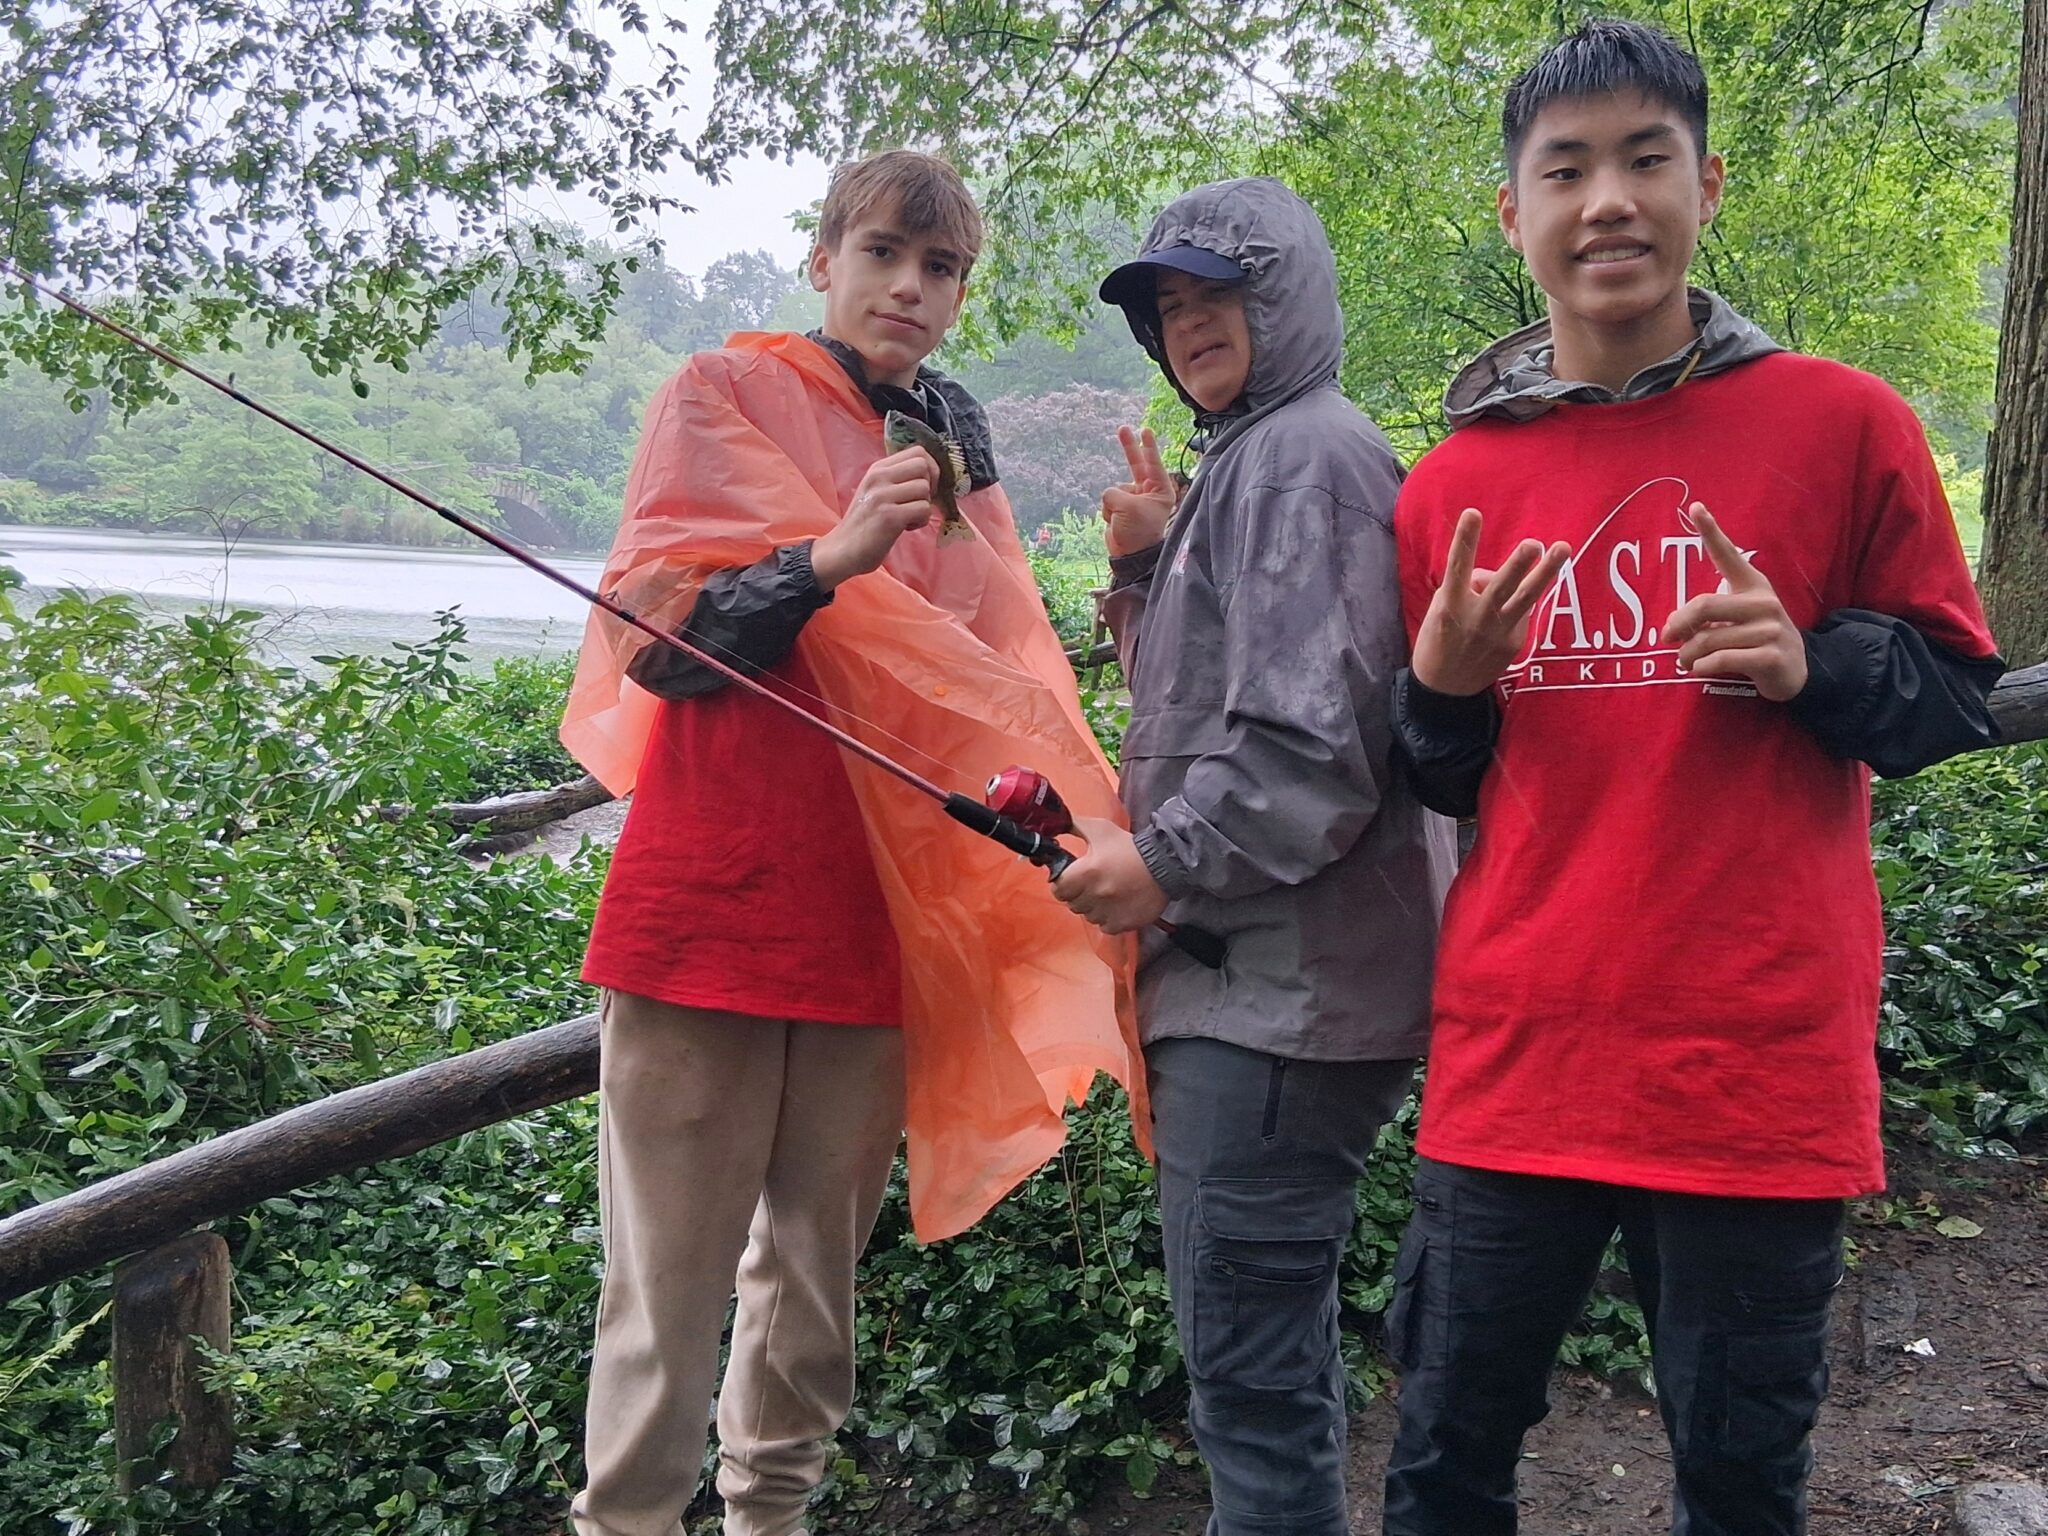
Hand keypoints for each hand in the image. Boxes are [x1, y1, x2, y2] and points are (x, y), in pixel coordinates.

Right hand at [810, 448, 938, 591]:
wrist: (841, 550)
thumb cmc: (864, 524)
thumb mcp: (876, 492)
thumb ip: (897, 479)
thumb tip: (931, 474)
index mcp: (877, 469)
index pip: (918, 452)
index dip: (930, 469)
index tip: (924, 487)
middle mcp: (878, 477)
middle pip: (924, 466)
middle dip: (931, 486)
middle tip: (918, 502)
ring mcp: (882, 496)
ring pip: (924, 488)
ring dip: (924, 507)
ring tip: (909, 518)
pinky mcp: (889, 517)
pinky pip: (923, 509)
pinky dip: (921, 521)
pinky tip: (906, 528)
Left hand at [1049, 817, 1167, 934]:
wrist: (1164, 864)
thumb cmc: (1129, 847)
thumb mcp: (1101, 829)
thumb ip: (1074, 825)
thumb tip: (1056, 824)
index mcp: (1087, 872)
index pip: (1058, 888)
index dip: (1062, 883)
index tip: (1071, 879)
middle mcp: (1096, 895)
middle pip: (1072, 903)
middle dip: (1078, 894)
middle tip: (1091, 884)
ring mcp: (1109, 911)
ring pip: (1088, 916)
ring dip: (1092, 907)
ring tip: (1106, 894)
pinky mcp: (1122, 923)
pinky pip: (1104, 926)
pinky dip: (1107, 918)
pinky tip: (1115, 905)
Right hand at [1100, 425, 1175, 557]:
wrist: (1129, 555)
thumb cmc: (1138, 531)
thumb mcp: (1127, 507)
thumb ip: (1114, 493)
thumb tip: (1109, 496)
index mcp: (1160, 490)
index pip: (1153, 463)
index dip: (1148, 447)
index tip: (1145, 430)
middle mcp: (1148, 492)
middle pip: (1136, 465)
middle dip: (1129, 448)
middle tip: (1123, 428)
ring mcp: (1134, 500)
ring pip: (1115, 490)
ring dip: (1113, 504)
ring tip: (1122, 520)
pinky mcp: (1121, 508)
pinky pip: (1108, 500)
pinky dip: (1108, 511)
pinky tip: (1116, 523)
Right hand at [1411, 508, 1572, 696]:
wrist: (1444, 690)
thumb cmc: (1438, 641)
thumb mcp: (1439, 611)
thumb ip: (1464, 590)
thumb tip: (1492, 578)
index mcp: (1450, 606)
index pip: (1457, 566)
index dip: (1465, 539)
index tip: (1472, 514)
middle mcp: (1476, 618)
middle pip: (1503, 586)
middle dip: (1518, 564)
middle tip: (1533, 544)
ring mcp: (1498, 632)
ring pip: (1526, 598)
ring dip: (1546, 572)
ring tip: (1562, 548)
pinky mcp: (1514, 644)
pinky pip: (1519, 612)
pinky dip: (1513, 606)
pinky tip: (1502, 615)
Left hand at [1661, 504, 1806, 700]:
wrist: (1795, 672)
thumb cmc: (1756, 640)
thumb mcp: (1738, 619)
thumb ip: (1710, 616)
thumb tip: (1673, 626)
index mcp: (1753, 586)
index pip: (1729, 555)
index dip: (1711, 531)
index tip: (1695, 507)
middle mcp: (1764, 602)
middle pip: (1704, 606)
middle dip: (1678, 624)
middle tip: (1667, 638)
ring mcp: (1770, 629)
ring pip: (1709, 639)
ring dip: (1687, 654)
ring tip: (1685, 661)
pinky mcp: (1771, 656)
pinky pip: (1722, 659)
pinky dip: (1702, 667)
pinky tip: (1699, 669)